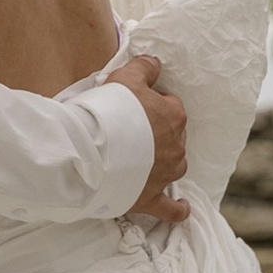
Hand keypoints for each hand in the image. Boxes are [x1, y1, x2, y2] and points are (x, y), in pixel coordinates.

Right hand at [108, 54, 188, 225]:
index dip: (153, 104)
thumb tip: (155, 63)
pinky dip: (177, 209)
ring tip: (146, 161)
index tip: (134, 107)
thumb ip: (144, 67)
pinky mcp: (151, 198)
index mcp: (174, 116)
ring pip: (175, 166)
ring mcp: (165, 174)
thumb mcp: (125, 77)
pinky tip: (182, 209)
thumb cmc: (107, 112)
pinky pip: (171, 208)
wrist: (89, 151)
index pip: (171, 105)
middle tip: (131, 131)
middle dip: (158, 134)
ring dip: (165, 163)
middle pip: (173, 136)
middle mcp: (176, 146)